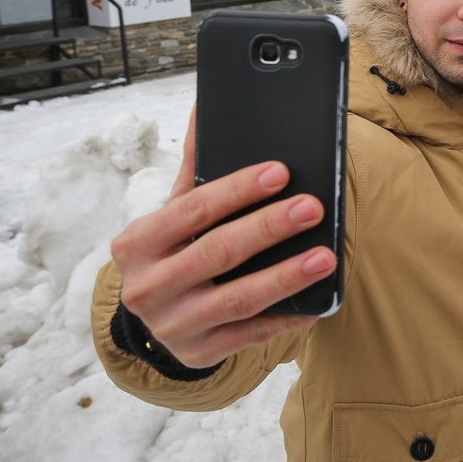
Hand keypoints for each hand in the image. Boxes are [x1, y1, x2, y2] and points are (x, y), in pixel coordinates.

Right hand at [109, 105, 336, 367]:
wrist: (151, 319)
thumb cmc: (170, 252)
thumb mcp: (171, 215)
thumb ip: (193, 168)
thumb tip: (203, 108)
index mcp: (137, 243)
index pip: (192, 210)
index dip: (238, 190)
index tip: (280, 172)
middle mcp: (148, 287)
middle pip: (217, 252)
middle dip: (268, 228)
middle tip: (312, 208)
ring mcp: (173, 325)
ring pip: (237, 299)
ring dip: (285, 277)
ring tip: (325, 257)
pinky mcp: (199, 353)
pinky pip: (251, 335)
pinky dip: (286, 317)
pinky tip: (317, 301)